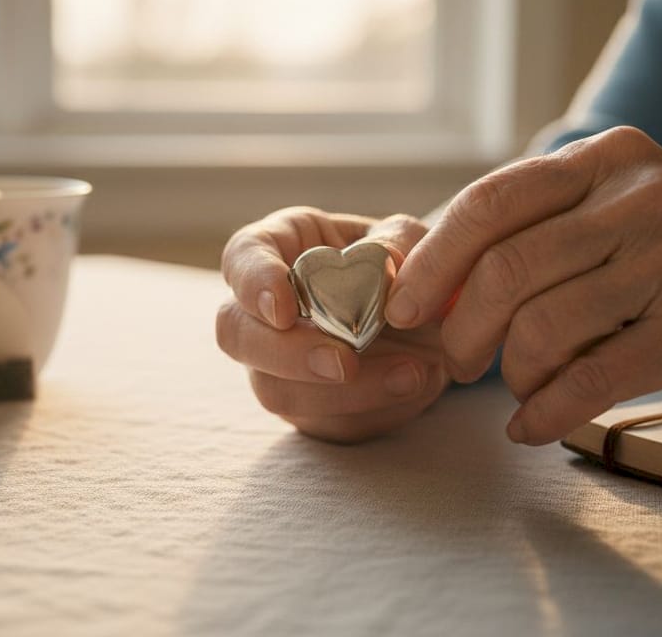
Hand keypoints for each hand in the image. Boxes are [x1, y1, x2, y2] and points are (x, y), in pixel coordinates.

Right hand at [217, 207, 448, 442]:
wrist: (425, 323)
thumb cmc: (399, 264)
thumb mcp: (406, 239)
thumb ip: (395, 243)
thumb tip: (385, 262)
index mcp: (278, 248)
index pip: (241, 258)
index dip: (253, 284)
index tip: (282, 308)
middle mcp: (261, 309)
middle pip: (236, 334)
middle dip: (288, 354)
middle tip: (344, 363)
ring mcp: (275, 363)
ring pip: (274, 390)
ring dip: (341, 393)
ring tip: (409, 374)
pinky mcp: (305, 407)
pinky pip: (322, 422)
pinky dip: (369, 410)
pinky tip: (409, 388)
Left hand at [386, 126, 661, 444]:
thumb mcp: (626, 216)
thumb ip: (544, 234)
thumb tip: (433, 279)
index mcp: (608, 159)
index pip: (491, 201)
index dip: (434, 260)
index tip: (402, 308)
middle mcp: (640, 194)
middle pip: (506, 266)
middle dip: (461, 328)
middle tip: (454, 364)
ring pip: (542, 324)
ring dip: (511, 373)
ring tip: (517, 391)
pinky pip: (592, 376)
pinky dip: (546, 411)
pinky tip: (531, 428)